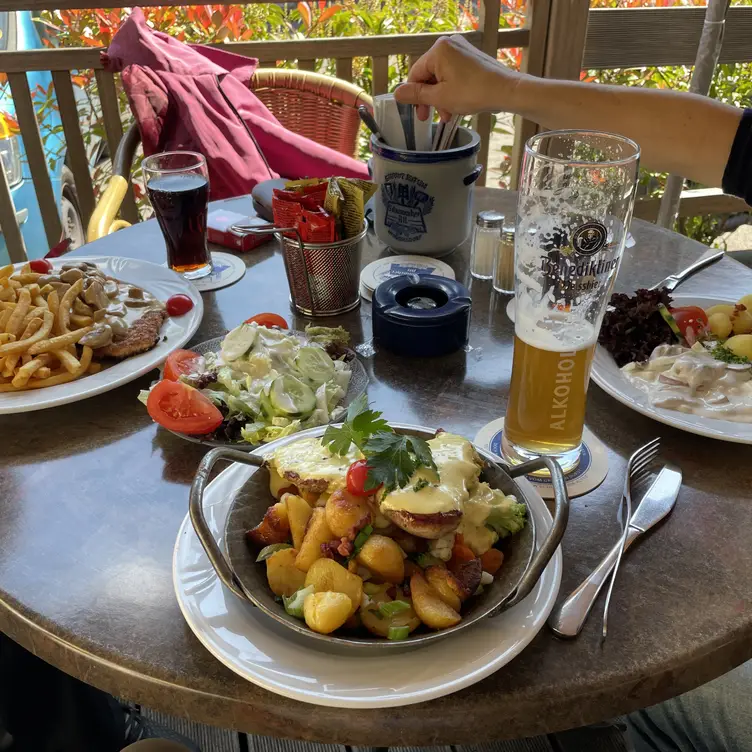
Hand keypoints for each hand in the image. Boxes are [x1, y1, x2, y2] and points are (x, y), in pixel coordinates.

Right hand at [394, 34, 522, 120]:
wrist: (505, 91)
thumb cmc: (474, 92)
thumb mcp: (440, 97)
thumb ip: (417, 95)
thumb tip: (398, 93)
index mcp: (438, 50)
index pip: (416, 74)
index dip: (414, 96)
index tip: (417, 113)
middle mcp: (449, 45)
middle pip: (428, 75)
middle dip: (429, 98)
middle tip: (429, 117)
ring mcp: (461, 50)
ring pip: (441, 77)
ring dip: (441, 98)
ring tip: (447, 115)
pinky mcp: (470, 58)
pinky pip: (453, 75)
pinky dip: (451, 91)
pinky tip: (455, 106)